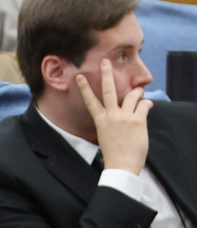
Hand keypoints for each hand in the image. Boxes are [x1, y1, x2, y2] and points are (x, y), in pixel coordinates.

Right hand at [75, 59, 150, 173]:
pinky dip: (148, 104)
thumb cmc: (114, 153)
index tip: (79, 77)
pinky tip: (148, 107)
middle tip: (105, 62)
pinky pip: (145, 105)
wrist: (122, 165)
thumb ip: (110, 122)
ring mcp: (125, 117)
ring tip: (139, 91)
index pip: (90, 101)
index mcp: (101, 120)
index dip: (84, 88)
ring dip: (137, 91)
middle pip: (108, 90)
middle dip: (107, 74)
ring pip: (132, 95)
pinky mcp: (138, 120)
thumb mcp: (105, 135)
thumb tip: (120, 114)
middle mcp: (111, 116)